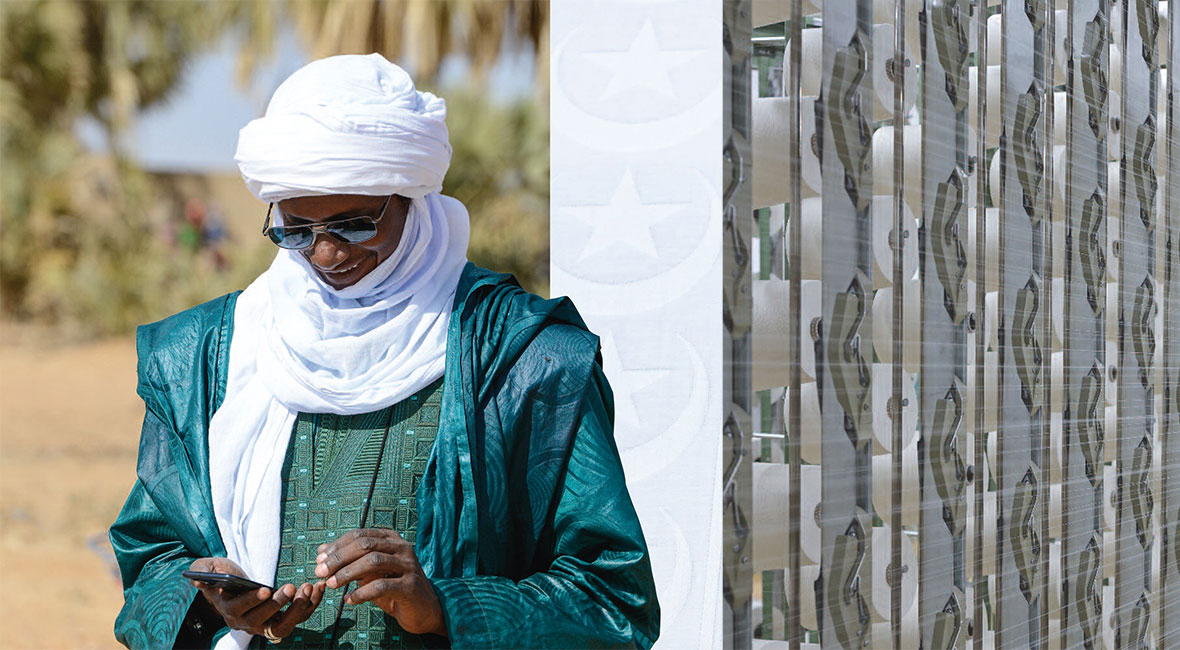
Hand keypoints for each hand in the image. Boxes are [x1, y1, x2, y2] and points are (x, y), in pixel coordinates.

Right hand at [188, 557, 326, 639]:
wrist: (232, 586)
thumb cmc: (220, 576)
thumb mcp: (207, 569)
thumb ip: (202, 572)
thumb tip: (197, 578)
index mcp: (229, 610)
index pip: (240, 610)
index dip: (252, 601)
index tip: (264, 589)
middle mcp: (247, 623)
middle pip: (264, 622)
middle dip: (279, 605)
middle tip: (290, 586)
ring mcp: (266, 624)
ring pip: (284, 626)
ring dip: (299, 609)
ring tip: (308, 587)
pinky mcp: (282, 618)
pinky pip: (299, 616)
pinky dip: (311, 604)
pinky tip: (317, 586)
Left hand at [315, 528, 446, 636]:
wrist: (423, 609)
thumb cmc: (394, 587)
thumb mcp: (370, 572)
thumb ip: (350, 560)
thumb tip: (321, 552)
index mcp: (391, 539)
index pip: (360, 535)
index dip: (337, 546)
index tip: (319, 559)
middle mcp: (402, 548)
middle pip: (365, 545)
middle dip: (339, 557)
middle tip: (320, 571)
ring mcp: (409, 565)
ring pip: (374, 561)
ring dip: (348, 573)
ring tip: (331, 584)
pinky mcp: (411, 586)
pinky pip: (382, 585)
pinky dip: (362, 593)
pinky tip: (349, 600)